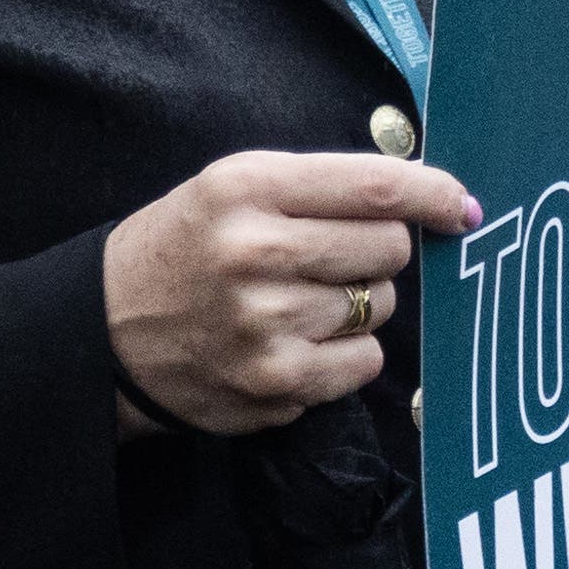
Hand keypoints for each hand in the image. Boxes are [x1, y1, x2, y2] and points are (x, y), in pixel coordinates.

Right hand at [105, 150, 479, 435]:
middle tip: (336, 256)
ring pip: (382, 308)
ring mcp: (267, 324)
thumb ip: (320, 186)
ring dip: (360, 304)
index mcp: (247, 187)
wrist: (106, 330)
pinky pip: (363, 364)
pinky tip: (301, 340)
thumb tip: (430, 196)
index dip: (434, 194)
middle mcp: (257, 252)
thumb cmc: (186, 247)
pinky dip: (347, 353)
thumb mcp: (232, 186)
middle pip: (389, 248)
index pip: (374, 188)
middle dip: (379, 251)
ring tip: (301, 300)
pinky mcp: (275, 383)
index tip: (461, 205)